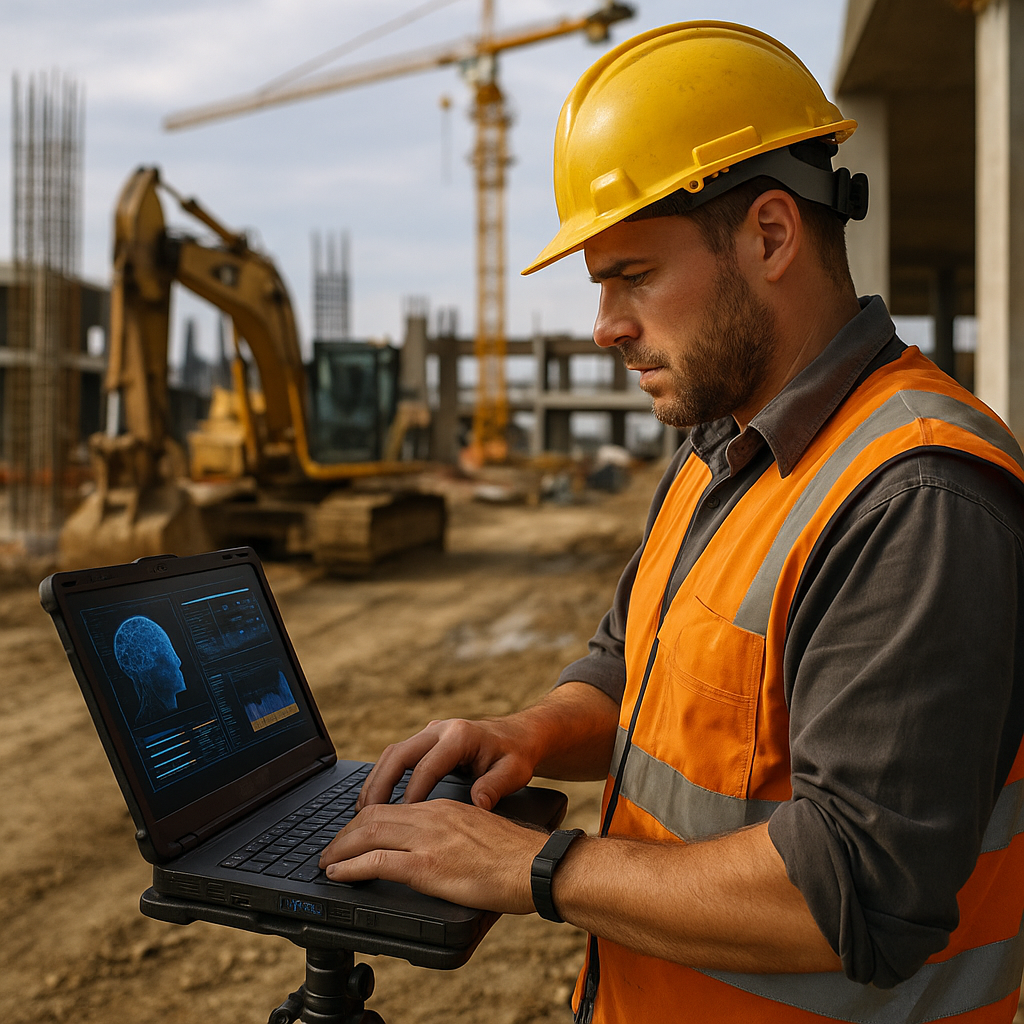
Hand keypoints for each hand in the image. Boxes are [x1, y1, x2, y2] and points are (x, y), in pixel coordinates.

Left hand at [318, 798, 549, 913]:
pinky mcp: (427, 865)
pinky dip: (350, 867)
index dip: (363, 821)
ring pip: (368, 834)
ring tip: (326, 863)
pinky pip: (377, 861)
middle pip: (372, 816)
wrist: (536, 865)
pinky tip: (338, 875)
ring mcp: (428, 840)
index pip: (391, 807)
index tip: (350, 835)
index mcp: (444, 808)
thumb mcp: (478, 834)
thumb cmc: (515, 857)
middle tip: (329, 850)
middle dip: (343, 833)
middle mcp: (431, 816)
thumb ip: (452, 836)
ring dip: (339, 849)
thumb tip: (437, 852)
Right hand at [357, 717, 539, 811]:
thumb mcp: (514, 771)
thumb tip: (479, 804)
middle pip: (398, 754)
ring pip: (392, 753)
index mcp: (460, 736)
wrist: (519, 734)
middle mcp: (440, 729)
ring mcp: (430, 732)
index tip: (401, 819)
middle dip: (380, 785)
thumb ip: (496, 786)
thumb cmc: (517, 754)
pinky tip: (375, 800)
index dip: (412, 793)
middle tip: (365, 816)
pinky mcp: (426, 739)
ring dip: (376, 780)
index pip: (427, 766)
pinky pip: (397, 756)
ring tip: (361, 811)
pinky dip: (383, 776)